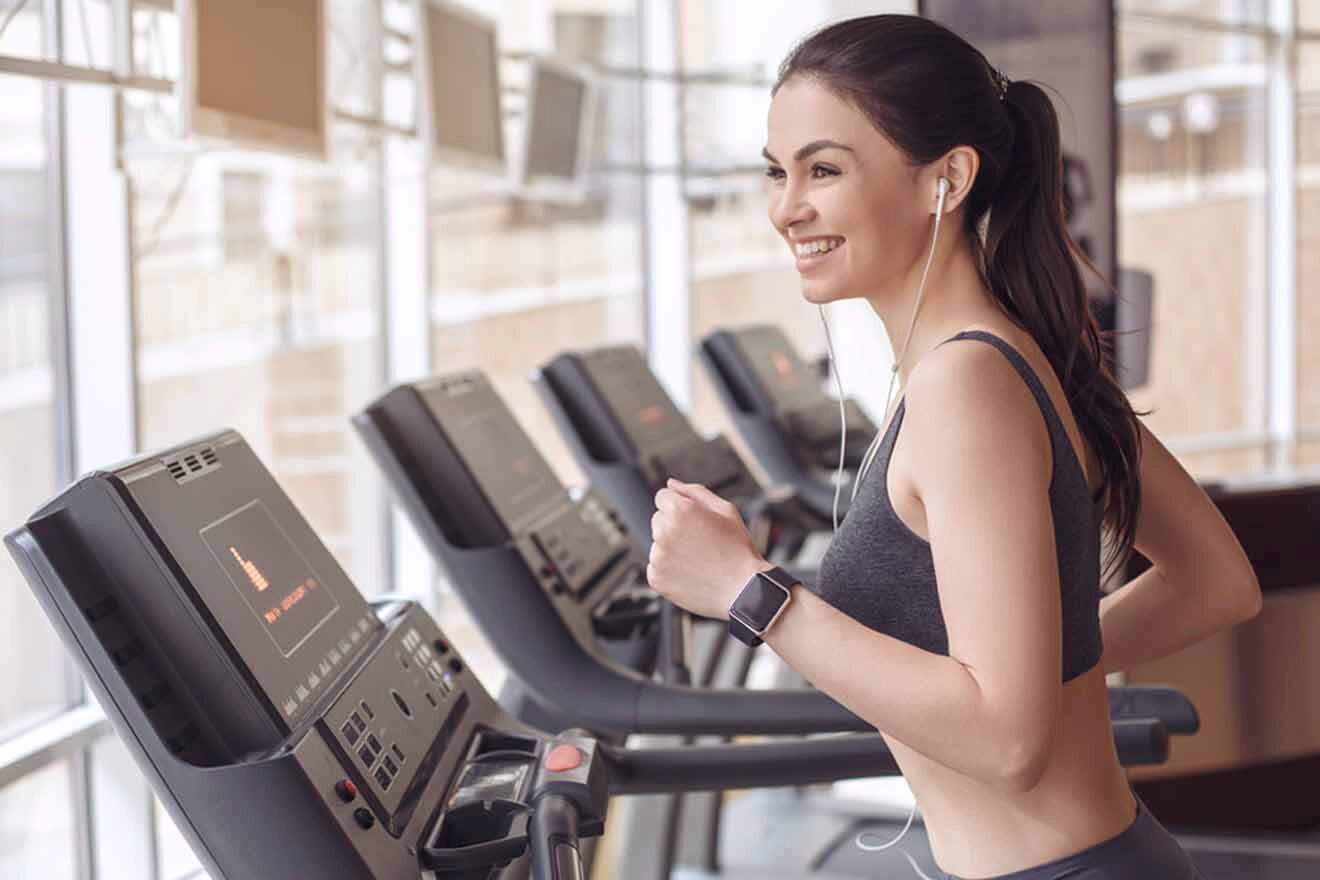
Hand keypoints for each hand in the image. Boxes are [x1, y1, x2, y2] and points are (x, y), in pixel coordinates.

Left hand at [646, 478, 768, 619]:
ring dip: (671, 548)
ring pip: (657, 544)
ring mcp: (658, 556)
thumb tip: (670, 484)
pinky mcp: (656, 577)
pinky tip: (691, 572)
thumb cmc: (738, 549)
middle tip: (700, 542)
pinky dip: (669, 569)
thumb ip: (695, 492)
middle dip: (674, 526)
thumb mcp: (725, 510)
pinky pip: (656, 566)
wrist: (743, 590)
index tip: (695, 521)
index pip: (662, 497)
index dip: (681, 507)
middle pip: (658, 519)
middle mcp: (664, 532)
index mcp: (679, 511)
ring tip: (698, 559)